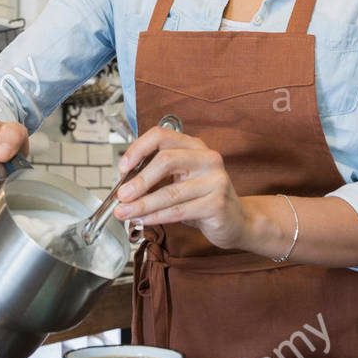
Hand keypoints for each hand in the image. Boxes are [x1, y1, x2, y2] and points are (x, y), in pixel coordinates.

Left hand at [111, 127, 249, 249]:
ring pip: (170, 192)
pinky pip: (179, 211)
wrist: (236, 221)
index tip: (122, 168)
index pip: (161, 135)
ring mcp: (215, 180)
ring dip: (142, 204)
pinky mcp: (217, 204)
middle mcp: (208, 158)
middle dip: (139, 180)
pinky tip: (143, 220)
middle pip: (166, 160)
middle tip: (121, 195)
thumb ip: (156, 177)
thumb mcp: (180, 181)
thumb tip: (123, 183)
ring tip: (124, 213)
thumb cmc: (202, 200)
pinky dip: (156, 217)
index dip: (138, 149)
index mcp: (194, 146)